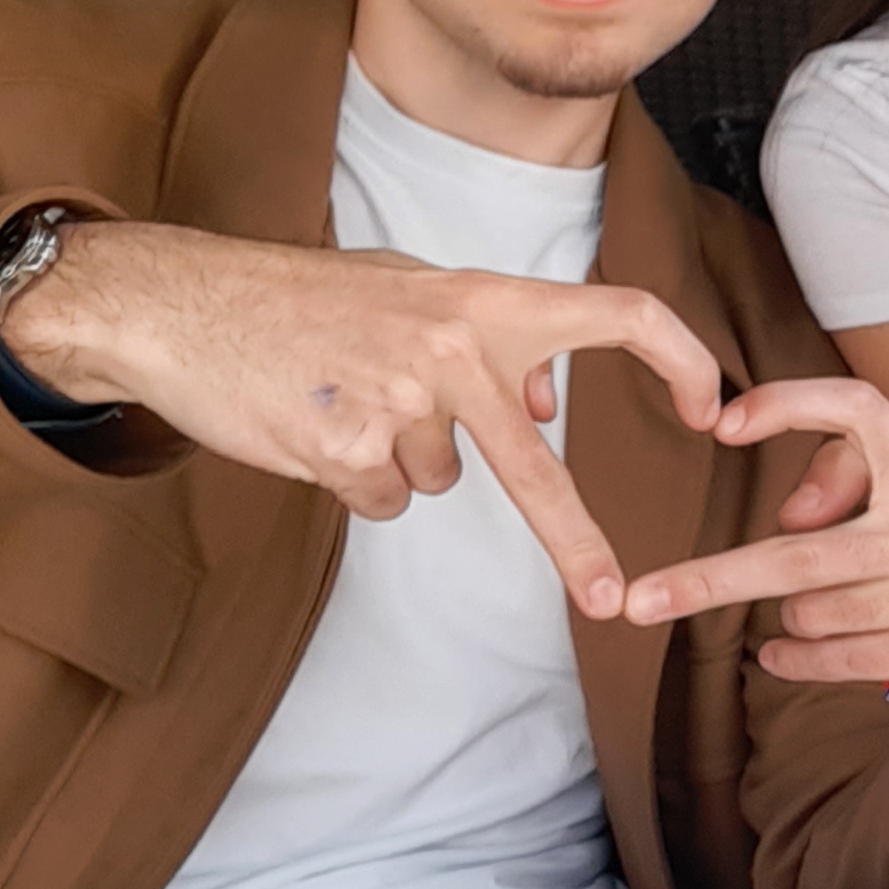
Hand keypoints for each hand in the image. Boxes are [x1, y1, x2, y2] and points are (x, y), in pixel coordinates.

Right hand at [0, 220, 721, 617]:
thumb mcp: (411, 291)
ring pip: (439, 479)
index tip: (709, 412)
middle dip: (576, 541)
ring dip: (403, 457)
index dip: (679, 359)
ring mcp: (396, 401)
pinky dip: (357, 477)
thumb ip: (485, 337)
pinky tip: (314, 424)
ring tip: (344, 397)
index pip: (620, 311)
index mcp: (486, 298)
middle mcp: (453, 348)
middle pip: (536, 468)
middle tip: (609, 598)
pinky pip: (383, 496)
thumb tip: (543, 405)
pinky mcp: (343, 448)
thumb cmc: (306, 298)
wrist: (179, 303)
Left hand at [615, 378, 888, 731]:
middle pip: (795, 555)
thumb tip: (786, 516)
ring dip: (793, 617)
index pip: (860, 413)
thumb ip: (859, 482)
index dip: (790, 407)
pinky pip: (824, 657)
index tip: (726, 425)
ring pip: (804, 610)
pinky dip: (792, 658)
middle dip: (708, 581)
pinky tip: (787, 653)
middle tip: (640, 601)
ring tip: (834, 611)